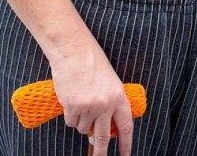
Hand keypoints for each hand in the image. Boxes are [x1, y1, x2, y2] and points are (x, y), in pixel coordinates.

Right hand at [48, 35, 133, 155]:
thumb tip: (99, 131)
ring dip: (81, 122)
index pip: (125, 127)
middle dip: (101, 153)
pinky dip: (70, 116)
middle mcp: (105, 105)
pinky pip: (71, 122)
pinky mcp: (73, 107)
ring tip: (80, 101)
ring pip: (84, 129)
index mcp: (118, 98)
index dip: (126, 144)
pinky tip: (71, 99)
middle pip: (104, 138)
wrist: (73, 50)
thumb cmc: (91, 62)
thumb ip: (109, 105)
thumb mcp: (109, 82)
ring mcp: (89, 107)